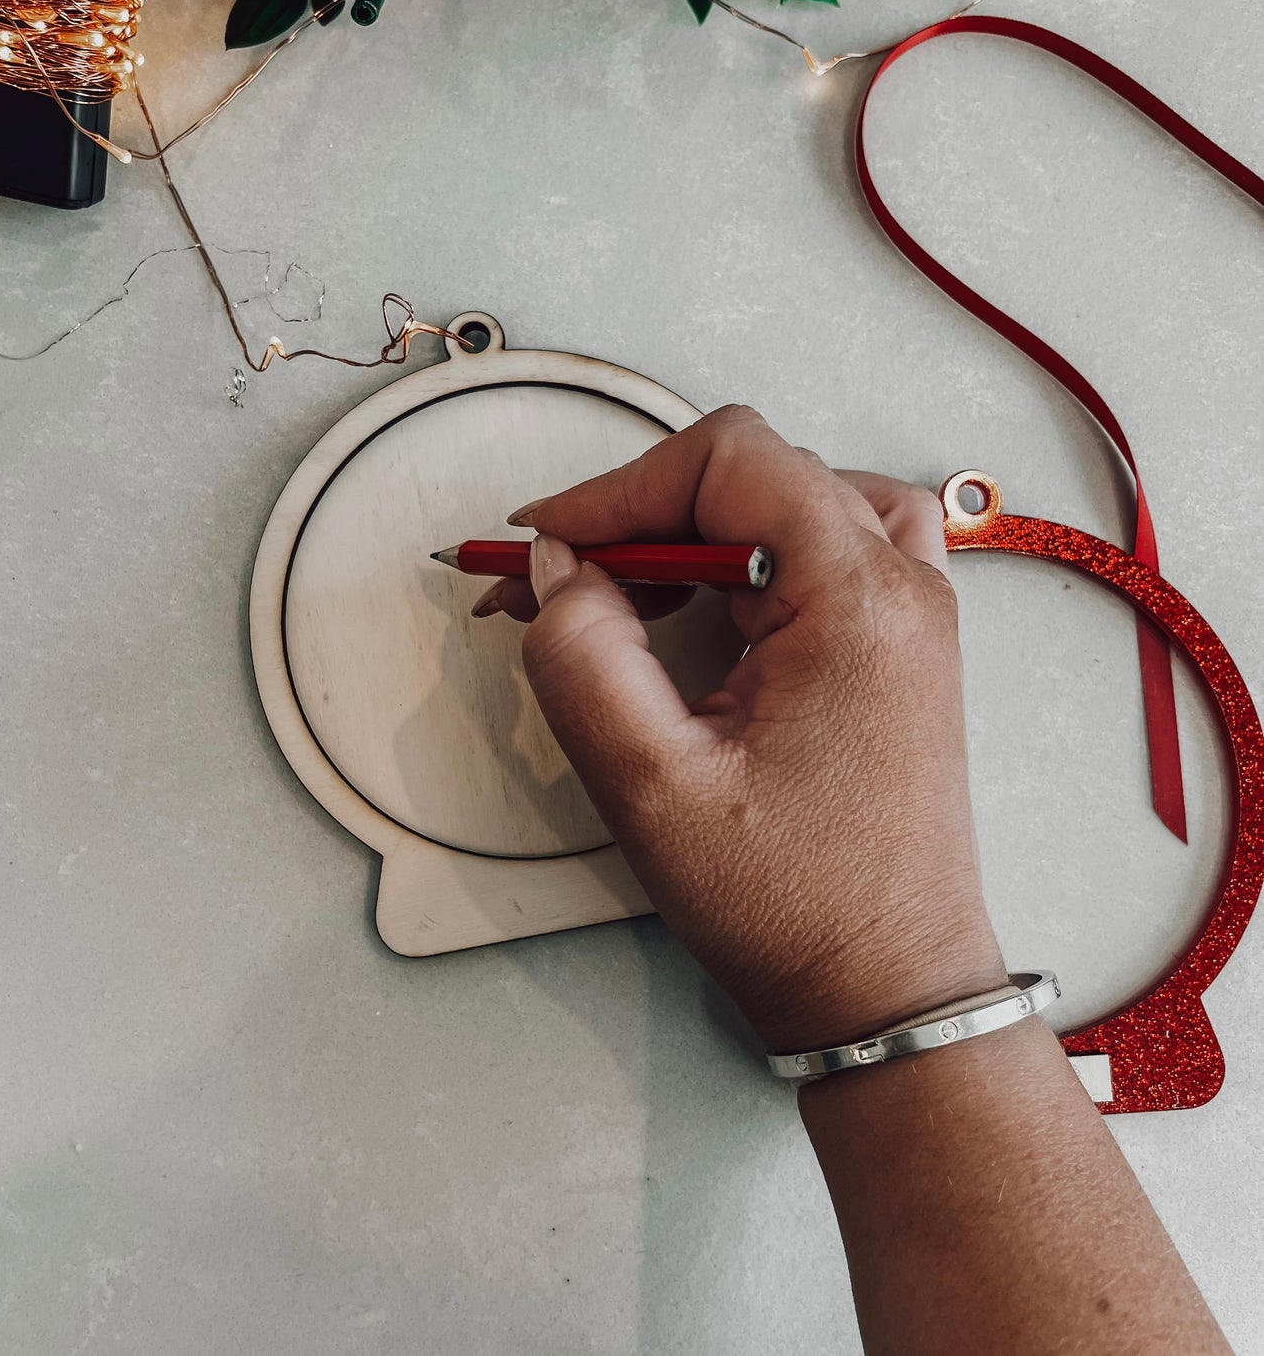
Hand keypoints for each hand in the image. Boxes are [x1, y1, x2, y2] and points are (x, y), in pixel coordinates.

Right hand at [488, 405, 1004, 1053]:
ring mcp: (907, 615)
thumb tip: (558, 568)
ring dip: (690, 532)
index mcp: (857, 601)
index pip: (729, 460)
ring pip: (787, 501)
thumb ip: (583, 658)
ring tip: (622, 596)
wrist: (887, 988)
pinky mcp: (893, 647)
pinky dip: (741, 559)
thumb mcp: (652, 788)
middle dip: (639, 516)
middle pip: (754, 474)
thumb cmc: (793, 907)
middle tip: (555, 584)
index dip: (617, 489)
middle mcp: (901, 587)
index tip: (542, 544)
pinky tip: (700, 608)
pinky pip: (818, 551)